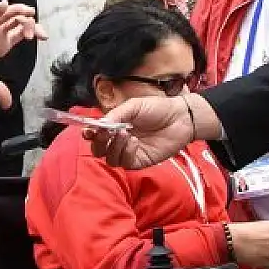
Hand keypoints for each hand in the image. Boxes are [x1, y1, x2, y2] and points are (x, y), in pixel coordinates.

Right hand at [0, 1, 45, 107]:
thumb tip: (8, 105)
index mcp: (1, 42)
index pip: (22, 31)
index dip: (35, 30)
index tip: (44, 37)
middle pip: (19, 21)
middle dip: (32, 25)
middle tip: (39, 36)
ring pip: (7, 15)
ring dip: (20, 13)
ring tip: (29, 13)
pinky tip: (4, 5)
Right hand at [87, 93, 222, 169]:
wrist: (180, 117)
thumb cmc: (157, 109)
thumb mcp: (134, 106)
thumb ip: (116, 114)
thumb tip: (99, 124)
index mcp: (114, 126)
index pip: (95, 135)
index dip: (89, 135)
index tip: (89, 131)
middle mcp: (119, 141)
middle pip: (99, 150)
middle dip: (99, 143)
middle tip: (107, 133)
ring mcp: (129, 153)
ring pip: (110, 159)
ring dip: (114, 147)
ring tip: (125, 133)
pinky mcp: (140, 161)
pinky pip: (125, 163)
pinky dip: (127, 152)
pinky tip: (135, 141)